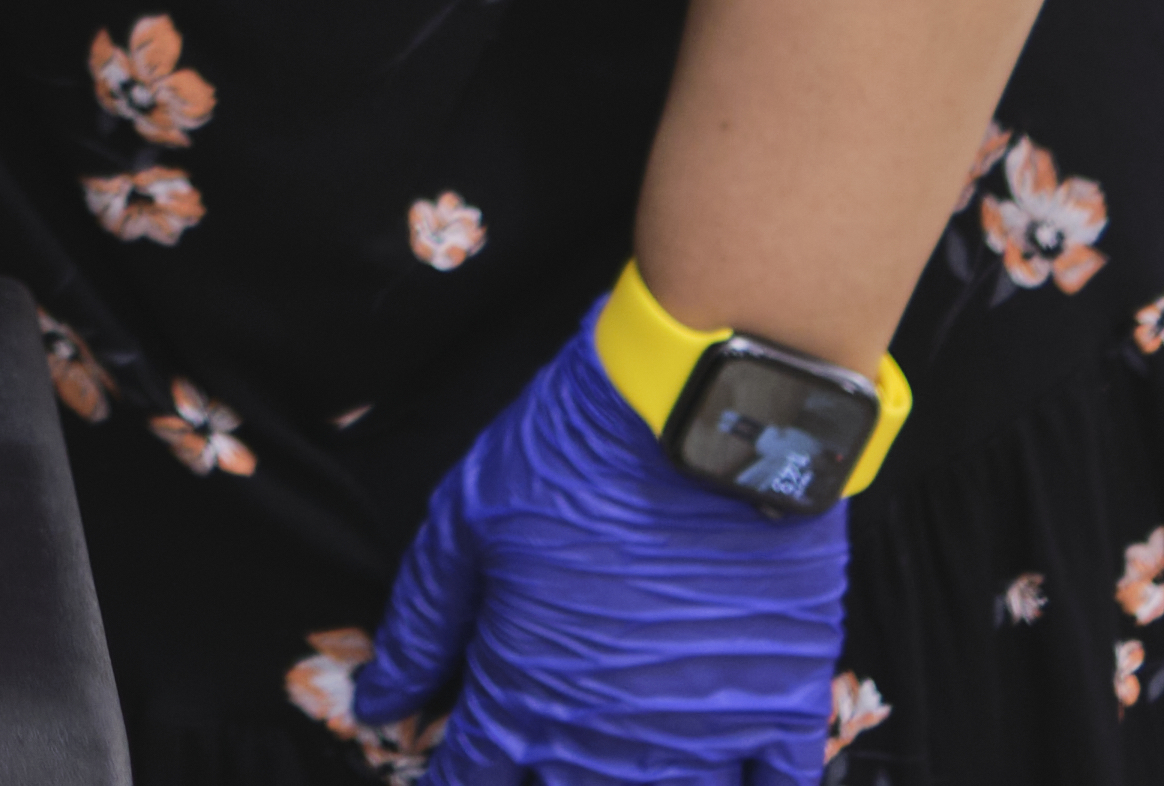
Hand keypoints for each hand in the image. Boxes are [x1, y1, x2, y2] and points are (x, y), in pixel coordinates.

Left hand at [367, 316, 849, 785]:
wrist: (703, 415)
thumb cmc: (574, 456)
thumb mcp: (466, 523)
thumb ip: (422, 624)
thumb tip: (380, 698)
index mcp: (525, 692)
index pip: (472, 775)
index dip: (453, 778)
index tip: (452, 767)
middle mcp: (610, 734)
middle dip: (541, 781)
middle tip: (536, 748)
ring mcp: (703, 729)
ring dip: (633, 784)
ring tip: (617, 756)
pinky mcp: (782, 704)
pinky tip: (725, 772)